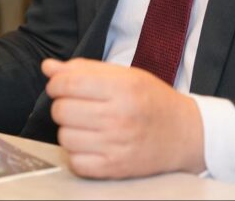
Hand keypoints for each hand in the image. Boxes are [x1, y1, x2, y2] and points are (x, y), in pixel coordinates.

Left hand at [42, 58, 205, 178]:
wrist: (185, 134)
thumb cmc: (153, 101)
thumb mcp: (125, 75)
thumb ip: (85, 69)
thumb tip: (48, 67)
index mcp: (122, 87)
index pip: (68, 83)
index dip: (57, 83)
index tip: (62, 85)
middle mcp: (119, 116)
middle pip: (61, 110)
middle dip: (64, 105)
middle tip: (79, 105)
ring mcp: (116, 145)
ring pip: (64, 137)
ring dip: (70, 130)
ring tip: (87, 125)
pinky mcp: (114, 168)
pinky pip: (75, 161)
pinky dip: (78, 153)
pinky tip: (91, 144)